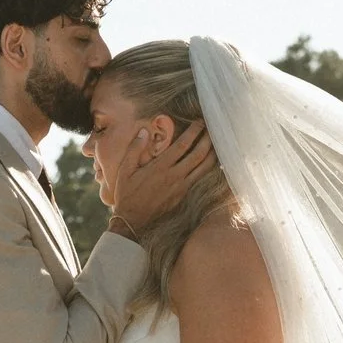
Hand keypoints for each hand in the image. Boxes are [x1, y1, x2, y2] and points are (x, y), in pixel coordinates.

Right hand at [110, 120, 214, 235]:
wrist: (132, 220)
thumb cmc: (126, 193)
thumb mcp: (124, 170)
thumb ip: (135, 149)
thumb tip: (143, 131)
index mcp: (160, 167)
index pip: (182, 145)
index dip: (193, 132)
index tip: (199, 122)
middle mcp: (174, 176)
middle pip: (198, 155)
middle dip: (207, 140)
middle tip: (213, 128)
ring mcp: (181, 187)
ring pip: (203, 168)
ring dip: (212, 154)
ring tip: (217, 143)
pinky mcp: (183, 196)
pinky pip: (199, 179)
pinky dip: (207, 169)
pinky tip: (210, 162)